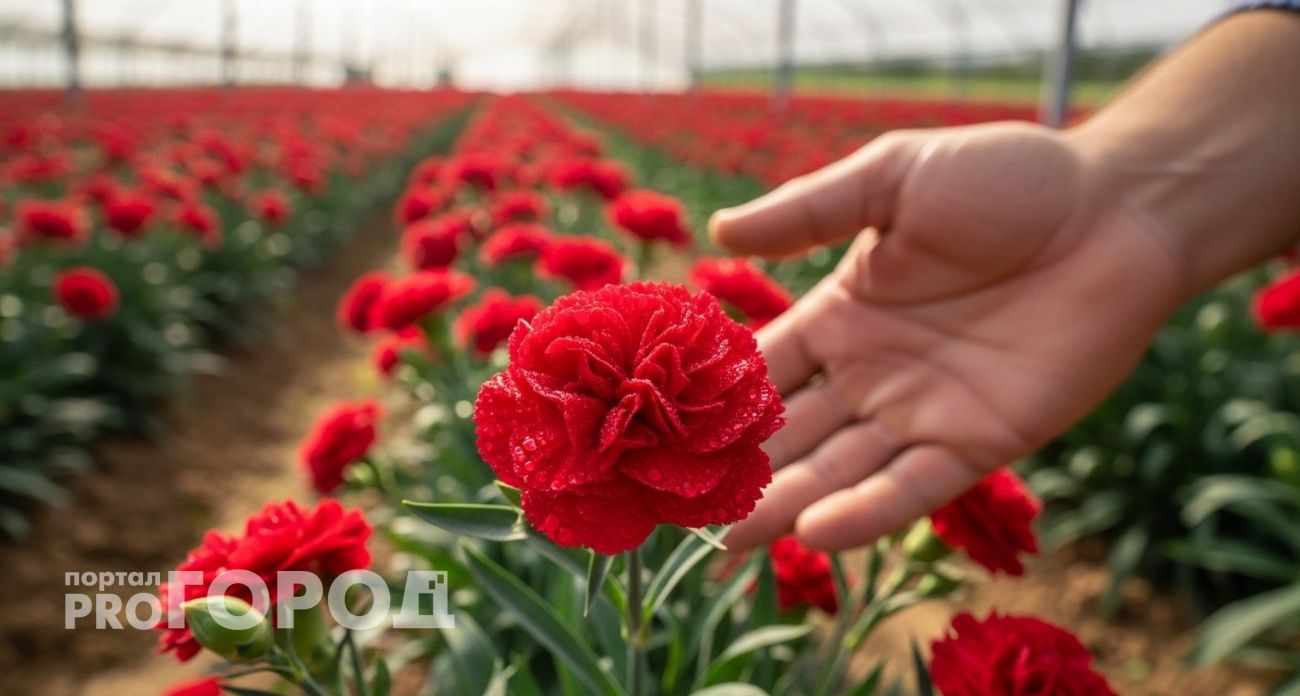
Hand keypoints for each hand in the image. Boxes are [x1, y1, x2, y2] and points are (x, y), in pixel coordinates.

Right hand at [713, 122, 1189, 550]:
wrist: (1117, 210)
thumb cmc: (1006, 180)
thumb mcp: (894, 177)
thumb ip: (810, 211)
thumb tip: (718, 231)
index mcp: (843, 314)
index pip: (762, 369)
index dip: (712, 402)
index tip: (657, 438)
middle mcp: (872, 373)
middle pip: (789, 434)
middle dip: (737, 473)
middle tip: (677, 513)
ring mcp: (923, 412)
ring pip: (839, 470)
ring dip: (786, 505)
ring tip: (728, 543)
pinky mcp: (981, 441)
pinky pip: (913, 486)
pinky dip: (866, 512)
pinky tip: (815, 532)